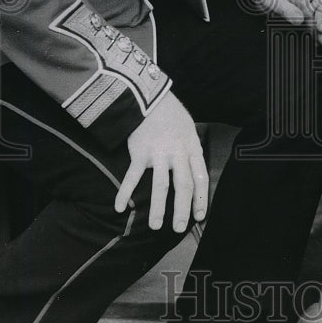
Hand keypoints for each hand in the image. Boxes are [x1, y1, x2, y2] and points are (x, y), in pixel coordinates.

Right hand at [115, 92, 208, 232]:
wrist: (149, 94)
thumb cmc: (170, 112)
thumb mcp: (188, 128)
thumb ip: (191, 149)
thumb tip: (194, 169)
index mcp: (192, 148)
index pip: (200, 178)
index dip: (201, 199)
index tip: (199, 217)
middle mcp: (178, 153)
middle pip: (183, 186)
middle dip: (182, 209)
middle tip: (179, 228)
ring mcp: (158, 153)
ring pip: (160, 186)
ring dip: (158, 208)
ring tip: (155, 226)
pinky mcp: (139, 152)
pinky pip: (132, 177)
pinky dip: (125, 193)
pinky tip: (120, 208)